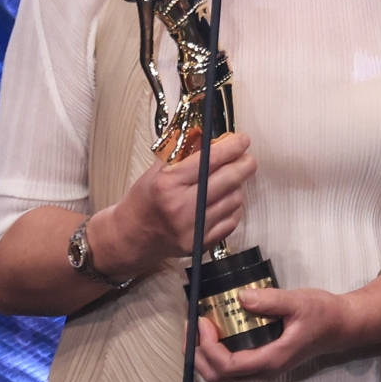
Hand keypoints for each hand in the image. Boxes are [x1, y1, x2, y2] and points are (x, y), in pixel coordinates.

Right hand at [88, 132, 255, 281]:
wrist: (132, 237)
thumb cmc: (145, 199)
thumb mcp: (158, 170)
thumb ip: (185, 153)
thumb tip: (213, 137)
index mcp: (168, 184)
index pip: (209, 160)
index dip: (231, 147)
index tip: (243, 140)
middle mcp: (182, 207)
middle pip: (228, 180)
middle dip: (244, 165)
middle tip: (248, 157)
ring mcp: (193, 229)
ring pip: (234, 200)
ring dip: (236, 187)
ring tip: (228, 181)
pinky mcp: (201, 244)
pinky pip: (231, 221)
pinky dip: (232, 208)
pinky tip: (223, 201)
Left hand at [193, 285, 354, 381]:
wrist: (341, 326)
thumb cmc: (322, 314)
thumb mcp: (298, 302)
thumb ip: (270, 301)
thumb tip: (241, 298)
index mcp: (271, 359)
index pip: (228, 365)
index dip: (208, 347)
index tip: (202, 320)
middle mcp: (264, 369)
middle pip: (219, 376)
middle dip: (198, 354)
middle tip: (192, 325)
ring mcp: (263, 367)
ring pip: (223, 374)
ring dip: (204, 354)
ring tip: (197, 327)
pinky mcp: (262, 359)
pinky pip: (231, 364)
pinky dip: (215, 351)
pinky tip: (214, 329)